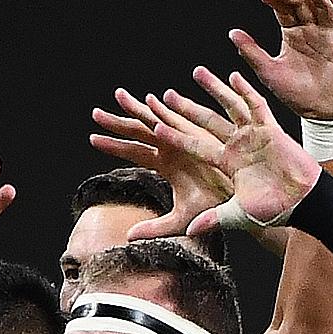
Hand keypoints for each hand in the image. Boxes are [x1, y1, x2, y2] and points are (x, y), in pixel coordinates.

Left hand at [91, 87, 234, 238]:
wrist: (240, 204)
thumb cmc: (216, 209)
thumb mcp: (179, 221)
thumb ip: (154, 228)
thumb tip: (127, 236)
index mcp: (169, 165)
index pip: (135, 152)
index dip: (113, 146)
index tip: (92, 139)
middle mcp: (174, 149)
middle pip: (140, 132)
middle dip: (118, 122)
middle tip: (95, 114)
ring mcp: (186, 141)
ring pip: (156, 122)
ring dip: (137, 109)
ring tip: (118, 96)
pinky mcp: (201, 138)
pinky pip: (181, 123)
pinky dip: (166, 112)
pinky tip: (152, 101)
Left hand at [151, 67, 321, 235]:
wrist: (304, 204)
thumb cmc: (275, 210)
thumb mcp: (238, 214)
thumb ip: (213, 219)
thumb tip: (190, 231)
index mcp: (227, 163)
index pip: (195, 145)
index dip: (175, 136)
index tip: (155, 125)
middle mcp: (237, 146)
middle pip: (206, 121)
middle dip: (187, 108)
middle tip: (166, 95)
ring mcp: (254, 136)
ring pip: (229, 107)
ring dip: (214, 89)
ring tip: (197, 73)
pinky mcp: (271, 131)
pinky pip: (257, 107)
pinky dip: (246, 92)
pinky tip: (233, 77)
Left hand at [230, 0, 332, 119]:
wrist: (322, 114)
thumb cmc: (296, 95)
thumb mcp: (269, 72)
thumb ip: (252, 52)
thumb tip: (232, 32)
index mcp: (293, 36)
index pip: (285, 10)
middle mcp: (311, 32)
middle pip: (303, 3)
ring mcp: (329, 37)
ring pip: (324, 6)